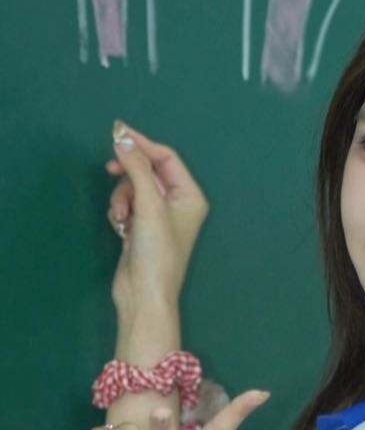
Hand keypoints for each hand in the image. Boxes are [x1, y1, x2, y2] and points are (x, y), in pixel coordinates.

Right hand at [104, 121, 209, 311]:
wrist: (143, 294)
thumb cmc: (155, 250)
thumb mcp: (148, 205)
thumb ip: (136, 168)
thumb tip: (122, 137)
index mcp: (190, 195)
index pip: (166, 157)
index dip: (142, 144)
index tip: (116, 134)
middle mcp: (178, 203)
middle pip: (148, 171)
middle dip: (129, 176)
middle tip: (110, 170)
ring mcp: (160, 217)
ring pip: (133, 188)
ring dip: (122, 198)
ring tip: (122, 217)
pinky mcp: (142, 228)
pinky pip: (127, 205)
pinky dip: (120, 212)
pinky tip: (121, 229)